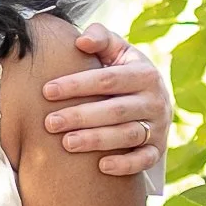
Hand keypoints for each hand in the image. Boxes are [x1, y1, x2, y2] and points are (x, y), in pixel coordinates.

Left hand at [42, 24, 171, 177]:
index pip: (108, 79)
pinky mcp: (158, 150)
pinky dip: (125, 165)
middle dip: (81, 116)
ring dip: (97, 140)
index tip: (47, 90)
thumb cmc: (125, 74)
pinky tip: (101, 167)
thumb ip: (101, 38)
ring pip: (127, 135)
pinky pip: (144, 160)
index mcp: (145, 73)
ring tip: (67, 143)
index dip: (77, 84)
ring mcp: (158, 127)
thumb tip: (81, 41)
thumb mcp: (118, 52)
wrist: (155, 102)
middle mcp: (156, 100)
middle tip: (50, 122)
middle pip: (116, 109)